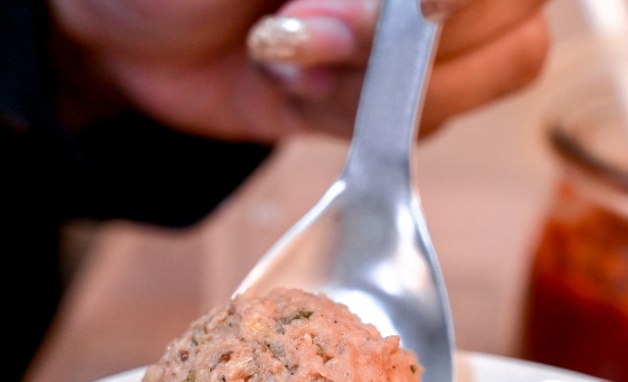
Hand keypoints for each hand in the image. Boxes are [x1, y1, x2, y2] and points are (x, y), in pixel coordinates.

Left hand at [50, 0, 549, 142]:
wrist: (112, 26)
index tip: (422, 6)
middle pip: (516, 10)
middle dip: (396, 36)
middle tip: (294, 25)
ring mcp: (429, 28)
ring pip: (491, 71)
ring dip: (377, 79)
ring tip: (286, 53)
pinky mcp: (395, 95)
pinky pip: (426, 125)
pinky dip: (351, 113)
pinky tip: (291, 80)